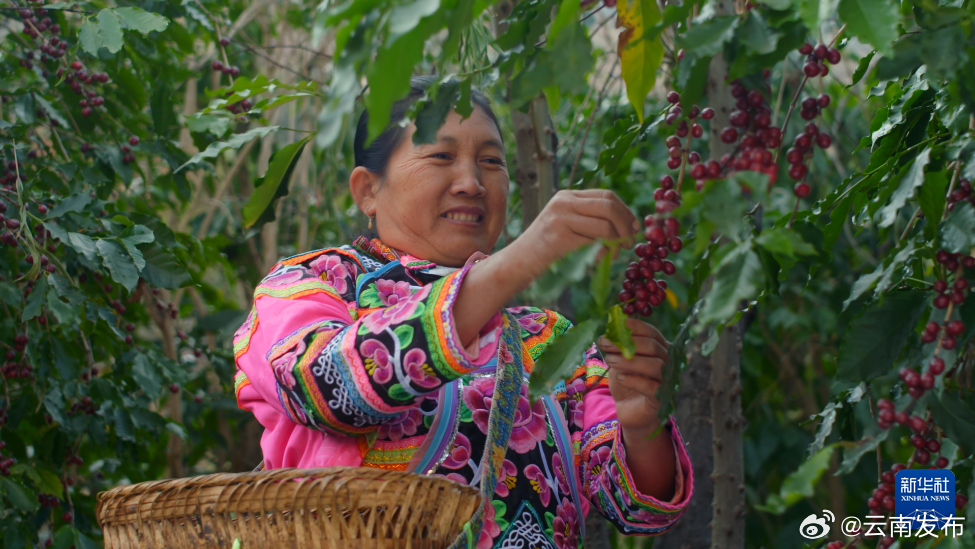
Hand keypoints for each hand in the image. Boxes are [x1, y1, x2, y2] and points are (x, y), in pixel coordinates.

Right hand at [512, 190, 639, 279]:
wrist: (518, 262)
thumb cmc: (547, 248)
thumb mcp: (567, 224)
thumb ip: (590, 218)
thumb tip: (629, 224)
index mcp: (567, 196)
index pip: (606, 195)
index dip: (625, 211)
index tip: (634, 228)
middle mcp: (563, 202)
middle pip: (609, 206)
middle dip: (626, 226)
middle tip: (629, 243)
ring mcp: (560, 219)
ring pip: (605, 226)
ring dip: (616, 243)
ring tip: (614, 255)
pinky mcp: (559, 239)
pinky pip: (595, 245)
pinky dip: (604, 255)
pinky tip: (598, 261)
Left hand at [596, 318, 669, 436]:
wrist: (628, 410)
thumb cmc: (626, 381)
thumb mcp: (619, 361)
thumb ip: (618, 348)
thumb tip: (607, 333)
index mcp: (659, 349)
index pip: (652, 333)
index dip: (637, 327)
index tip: (619, 324)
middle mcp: (667, 363)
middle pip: (653, 347)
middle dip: (627, 343)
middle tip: (605, 343)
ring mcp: (666, 381)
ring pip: (655, 365)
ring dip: (630, 361)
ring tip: (610, 360)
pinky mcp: (661, 399)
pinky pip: (652, 387)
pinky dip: (635, 380)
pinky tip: (621, 377)